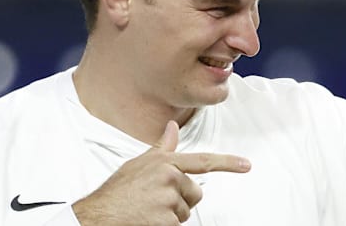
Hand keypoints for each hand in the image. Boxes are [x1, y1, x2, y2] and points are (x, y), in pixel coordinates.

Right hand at [72, 120, 250, 225]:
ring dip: (171, 215)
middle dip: (179, 199)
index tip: (245, 164)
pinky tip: (149, 220)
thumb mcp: (138, 164)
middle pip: (194, 193)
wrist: (100, 215)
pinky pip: (178, 225)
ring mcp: (169, 198)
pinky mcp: (168, 219)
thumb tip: (172, 128)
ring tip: (148, 211)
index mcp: (164, 162)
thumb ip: (161, 148)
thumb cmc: (117, 193)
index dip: (227, 162)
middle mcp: (170, 177)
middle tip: (155, 202)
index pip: (202, 161)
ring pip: (185, 211)